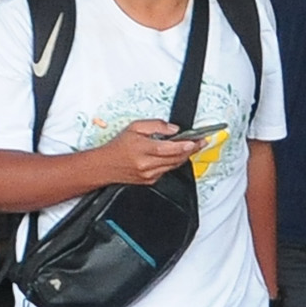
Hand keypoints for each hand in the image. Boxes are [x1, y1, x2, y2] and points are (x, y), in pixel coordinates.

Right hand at [86, 121, 201, 186]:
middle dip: (190, 150)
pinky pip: (167, 170)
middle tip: (201, 142)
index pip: (168, 148)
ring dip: (185, 156)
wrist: (105, 166)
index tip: (195, 141)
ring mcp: (149, 174)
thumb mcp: (134, 127)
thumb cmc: (118, 146)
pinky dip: (174, 162)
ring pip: (173, 165)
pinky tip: (177, 154)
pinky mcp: (150, 181)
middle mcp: (146, 165)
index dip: (184, 145)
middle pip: (175, 158)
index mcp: (142, 150)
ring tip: (193, 146)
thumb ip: (155, 125)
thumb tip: (173, 129)